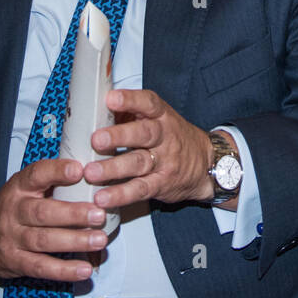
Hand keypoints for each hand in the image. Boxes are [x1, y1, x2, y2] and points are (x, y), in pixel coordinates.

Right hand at [0, 158, 108, 280]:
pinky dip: (63, 270)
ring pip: (44, 240)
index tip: (78, 170)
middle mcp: (14, 211)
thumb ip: (51, 180)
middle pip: (43, 212)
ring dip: (74, 241)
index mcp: (19, 187)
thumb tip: (92, 171)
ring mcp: (13, 238)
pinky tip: (83, 269)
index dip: (57, 171)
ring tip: (98, 240)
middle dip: (73, 214)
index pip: (36, 175)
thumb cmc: (12, 207)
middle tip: (98, 214)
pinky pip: (40, 267)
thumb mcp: (25, 187)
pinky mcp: (15, 262)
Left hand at [83, 89, 215, 207]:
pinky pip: (140, 190)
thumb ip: (130, 113)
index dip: (130, 100)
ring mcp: (164, 162)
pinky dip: (120, 195)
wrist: (206, 163)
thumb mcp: (158, 119)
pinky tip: (103, 198)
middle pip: (144, 134)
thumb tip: (95, 108)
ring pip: (138, 163)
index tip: (111, 98)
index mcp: (162, 116)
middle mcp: (164, 137)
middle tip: (96, 139)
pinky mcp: (161, 184)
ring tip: (91, 173)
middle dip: (119, 136)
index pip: (149, 103)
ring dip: (113, 168)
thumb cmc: (172, 137)